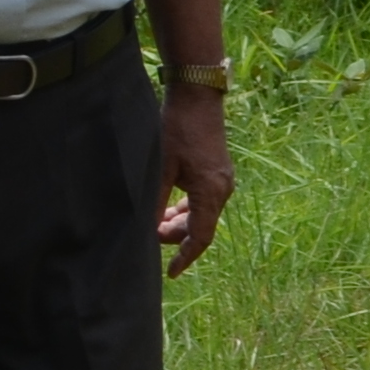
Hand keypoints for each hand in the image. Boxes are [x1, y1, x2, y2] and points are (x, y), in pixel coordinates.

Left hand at [158, 85, 235, 274]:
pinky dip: (186, 208)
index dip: (185, 257)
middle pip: (200, 228)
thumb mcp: (161, 167)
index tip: (170, 272)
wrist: (196, 97)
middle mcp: (222, 190)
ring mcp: (222, 181)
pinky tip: (167, 205)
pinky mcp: (217, 172)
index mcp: (211, 192)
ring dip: (179, 222)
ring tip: (154, 220)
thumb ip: (156, 199)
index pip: (201, 237)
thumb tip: (147, 227)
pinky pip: (203, 201)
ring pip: (201, 215)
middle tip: (148, 234)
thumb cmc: (177, 129)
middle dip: (175, 237)